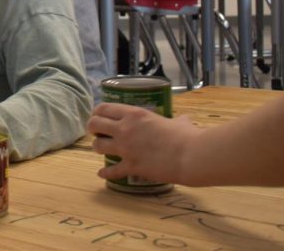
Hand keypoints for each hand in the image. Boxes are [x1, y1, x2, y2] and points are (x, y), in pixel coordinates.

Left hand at [87, 103, 201, 184]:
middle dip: (92, 128)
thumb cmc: (187, 136)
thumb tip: (185, 120)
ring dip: (97, 147)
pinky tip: (102, 174)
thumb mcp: (179, 123)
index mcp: (134, 114)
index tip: (97, 116)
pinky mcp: (131, 166)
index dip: (97, 113)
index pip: (104, 108)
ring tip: (100, 149)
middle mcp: (125, 129)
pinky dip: (105, 173)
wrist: (191, 156)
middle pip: (94, 125)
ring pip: (97, 146)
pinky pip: (111, 171)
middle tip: (97, 132)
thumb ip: (177, 121)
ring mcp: (126, 148)